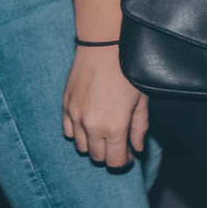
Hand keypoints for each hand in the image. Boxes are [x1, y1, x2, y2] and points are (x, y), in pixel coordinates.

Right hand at [62, 44, 147, 168]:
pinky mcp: (65, 106)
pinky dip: (77, 132)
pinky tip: (88, 122)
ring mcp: (75, 117)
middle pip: (97, 157)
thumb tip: (137, 149)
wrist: (105, 45)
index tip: (129, 155)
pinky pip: (67, 131)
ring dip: (92, 144)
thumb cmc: (128, 70)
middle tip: (118, 142)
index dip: (124, 162)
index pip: (115, 162)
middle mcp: (91, 127)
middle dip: (109, 153)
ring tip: (103, 130)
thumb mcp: (141, 101)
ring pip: (81, 146)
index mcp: (114, 128)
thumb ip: (139, 127)